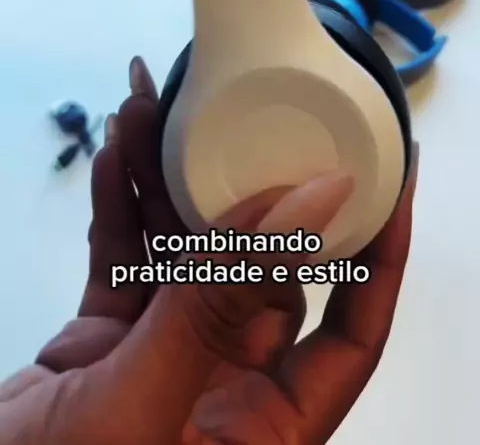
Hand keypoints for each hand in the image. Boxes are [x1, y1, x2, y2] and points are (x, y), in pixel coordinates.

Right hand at [0, 58, 415, 444]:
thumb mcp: (151, 398)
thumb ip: (222, 300)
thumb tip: (309, 203)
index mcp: (267, 424)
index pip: (353, 330)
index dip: (379, 253)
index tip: (387, 176)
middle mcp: (227, 383)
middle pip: (259, 266)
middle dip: (244, 183)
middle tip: (239, 113)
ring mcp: (167, 354)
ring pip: (185, 248)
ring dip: (164, 177)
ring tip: (148, 106)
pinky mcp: (111, 336)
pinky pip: (126, 256)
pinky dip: (119, 204)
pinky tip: (115, 153)